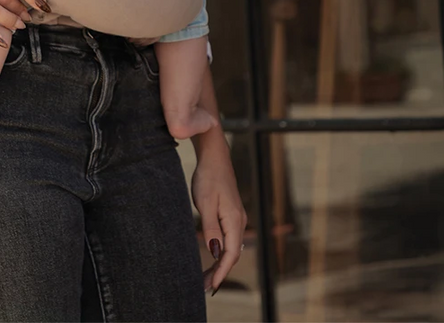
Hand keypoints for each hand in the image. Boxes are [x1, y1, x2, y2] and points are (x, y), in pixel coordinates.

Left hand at [190, 129, 246, 294]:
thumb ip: (210, 229)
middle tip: (204, 287)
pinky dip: (221, 251)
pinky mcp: (231, 213)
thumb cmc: (209, 177)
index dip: (221, 272)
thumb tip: (215, 252)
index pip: (231, 253)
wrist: (215, 157)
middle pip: (233, 253)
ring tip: (205, 277)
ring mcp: (236, 217)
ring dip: (220, 263)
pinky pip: (229, 238)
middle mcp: (239, 220)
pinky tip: (212, 257)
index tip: (211, 286)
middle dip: (220, 272)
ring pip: (231, 247)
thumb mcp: (205, 203)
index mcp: (234, 219)